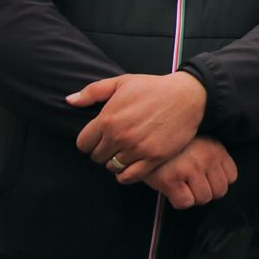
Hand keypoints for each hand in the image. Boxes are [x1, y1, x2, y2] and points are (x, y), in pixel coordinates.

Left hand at [69, 72, 205, 183]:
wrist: (188, 95)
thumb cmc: (154, 88)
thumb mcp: (122, 82)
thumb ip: (92, 92)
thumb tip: (69, 101)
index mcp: (108, 119)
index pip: (83, 144)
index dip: (90, 141)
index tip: (101, 137)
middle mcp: (120, 136)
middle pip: (97, 157)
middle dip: (104, 151)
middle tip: (116, 143)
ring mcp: (137, 148)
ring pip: (113, 167)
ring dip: (117, 161)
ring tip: (126, 152)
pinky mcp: (154, 158)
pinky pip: (129, 177)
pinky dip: (126, 174)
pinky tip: (132, 164)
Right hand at [142, 137, 237, 208]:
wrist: (144, 140)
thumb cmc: (174, 146)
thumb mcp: (200, 144)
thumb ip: (212, 159)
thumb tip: (219, 181)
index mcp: (215, 149)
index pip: (231, 177)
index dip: (217, 182)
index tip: (206, 179)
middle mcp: (206, 159)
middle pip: (219, 191)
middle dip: (205, 192)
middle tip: (191, 184)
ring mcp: (189, 169)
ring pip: (203, 199)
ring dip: (192, 196)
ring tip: (181, 185)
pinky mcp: (170, 180)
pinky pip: (185, 203)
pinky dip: (178, 200)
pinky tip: (172, 189)